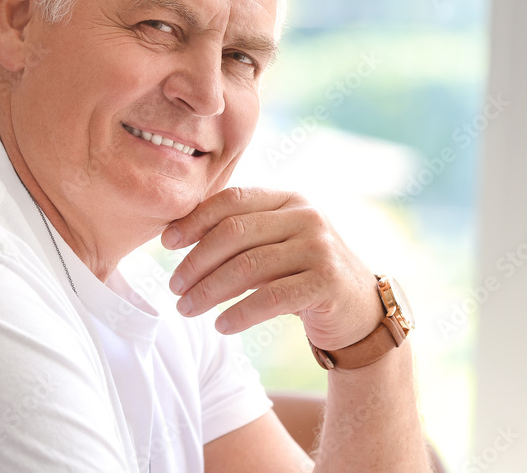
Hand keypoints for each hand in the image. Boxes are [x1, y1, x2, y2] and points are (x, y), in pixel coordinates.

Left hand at [162, 187, 381, 350]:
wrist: (360, 310)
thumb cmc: (303, 275)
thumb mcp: (276, 244)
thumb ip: (240, 233)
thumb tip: (175, 235)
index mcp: (288, 199)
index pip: (232, 199)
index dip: (194, 220)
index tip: (166, 243)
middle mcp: (307, 216)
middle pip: (234, 233)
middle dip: (196, 261)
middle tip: (173, 287)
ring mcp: (320, 247)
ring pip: (248, 267)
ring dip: (209, 291)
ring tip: (186, 309)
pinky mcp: (327, 282)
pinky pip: (271, 297)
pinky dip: (240, 313)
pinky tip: (221, 326)